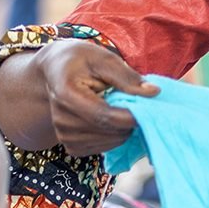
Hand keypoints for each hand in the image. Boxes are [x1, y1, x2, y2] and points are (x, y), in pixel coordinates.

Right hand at [17, 39, 152, 155]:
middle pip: (109, 131)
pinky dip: (114, 137)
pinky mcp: (71, 147)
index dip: (130, 116)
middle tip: (131, 102)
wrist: (55, 72)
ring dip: (123, 128)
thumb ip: (127, 77)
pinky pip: (103, 148)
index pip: (104, 115)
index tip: (148, 109)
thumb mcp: (103, 59)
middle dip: (129, 120)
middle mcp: (61, 119)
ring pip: (110, 142)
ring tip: (116, 107)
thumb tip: (153, 92)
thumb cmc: (79, 61)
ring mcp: (64, 136)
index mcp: (66, 94)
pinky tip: (109, 120)